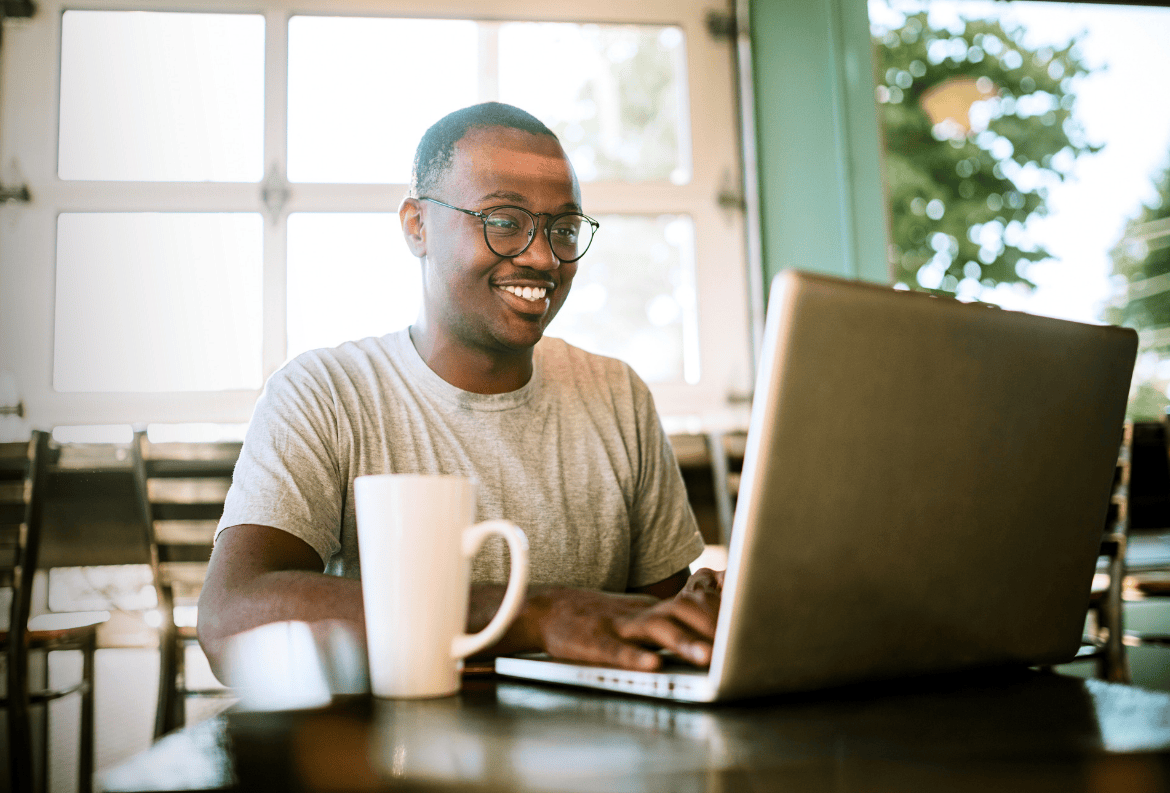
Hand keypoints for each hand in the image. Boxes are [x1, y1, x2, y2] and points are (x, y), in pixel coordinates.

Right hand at [528, 568, 723, 671]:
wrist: (549, 609)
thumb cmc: (601, 618)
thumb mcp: (639, 613)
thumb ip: (672, 616)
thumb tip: (715, 618)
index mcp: (653, 609)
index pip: (694, 603)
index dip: (722, 611)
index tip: (752, 619)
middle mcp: (640, 614)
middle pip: (681, 611)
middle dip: (712, 627)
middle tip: (738, 645)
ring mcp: (617, 626)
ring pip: (654, 629)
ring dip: (683, 642)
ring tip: (707, 657)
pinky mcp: (594, 642)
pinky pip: (616, 650)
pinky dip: (635, 657)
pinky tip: (652, 666)